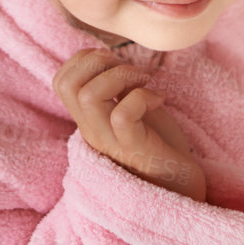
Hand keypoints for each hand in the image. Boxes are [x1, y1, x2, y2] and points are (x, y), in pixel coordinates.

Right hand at [53, 49, 206, 201]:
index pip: (60, 82)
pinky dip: (142, 96)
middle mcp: (92, 131)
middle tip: (127, 68)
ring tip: (143, 80)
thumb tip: (110, 58)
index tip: (114, 61)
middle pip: (67, 85)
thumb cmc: (159, 144)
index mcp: (89, 119)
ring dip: (119, 75)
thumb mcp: (133, 108)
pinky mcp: (134, 149)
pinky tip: (159, 99)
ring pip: (88, 96)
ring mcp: (110, 142)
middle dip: (97, 61)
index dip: (83, 59)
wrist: (182, 185)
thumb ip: (117, 88)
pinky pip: (122, 115)